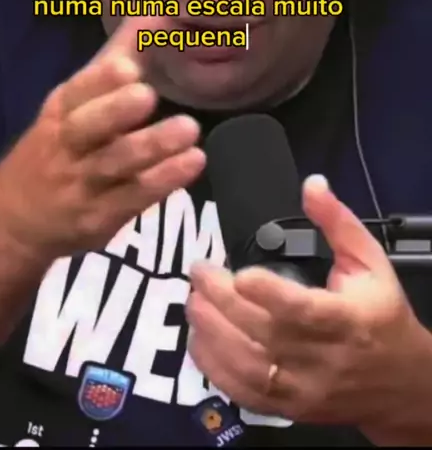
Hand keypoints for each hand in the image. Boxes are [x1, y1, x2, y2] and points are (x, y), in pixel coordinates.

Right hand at [0, 0, 204, 259]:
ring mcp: (84, 183)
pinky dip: (164, 181)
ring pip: (115, 165)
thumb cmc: (62, 141)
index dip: (101, 80)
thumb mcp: (82, 96)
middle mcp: (69, 144)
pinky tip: (193, 163)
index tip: (127, 66)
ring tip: (190, 130)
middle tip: (148, 94)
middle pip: (88, 127)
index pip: (78, 91)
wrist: (17, 215)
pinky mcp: (102, 216)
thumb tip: (153, 1)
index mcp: (63, 109)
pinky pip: (133, 198)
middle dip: (115, 111)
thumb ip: (121, 50)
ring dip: (152, 148)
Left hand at [186, 176, 431, 438]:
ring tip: (193, 300)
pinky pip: (243, 394)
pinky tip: (198, 338)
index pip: (303, 312)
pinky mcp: (288, 408)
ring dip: (212, 334)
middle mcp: (323, 360)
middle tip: (199, 272)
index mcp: (347, 320)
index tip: (240, 273)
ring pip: (248, 369)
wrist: (398, 382)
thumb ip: (337, 221)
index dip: (268, 294)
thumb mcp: (369, 260)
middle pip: (265, 334)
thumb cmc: (381, 313)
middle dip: (223, 302)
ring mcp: (303, 389)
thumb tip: (311, 184)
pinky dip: (214, 368)